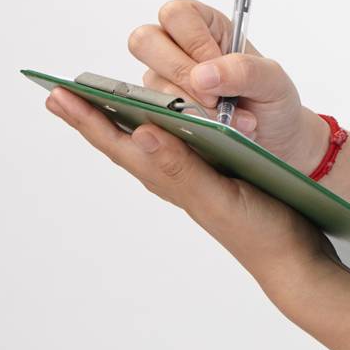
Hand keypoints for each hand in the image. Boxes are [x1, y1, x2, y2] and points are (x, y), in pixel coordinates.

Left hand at [43, 85, 341, 300]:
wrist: (291, 255)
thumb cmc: (259, 230)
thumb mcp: (218, 197)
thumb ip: (180, 168)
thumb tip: (140, 133)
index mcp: (170, 178)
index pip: (119, 144)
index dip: (87, 119)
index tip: (58, 95)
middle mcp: (174, 175)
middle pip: (123, 141)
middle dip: (91, 116)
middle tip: (60, 94)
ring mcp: (191, 175)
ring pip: (146, 141)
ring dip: (118, 119)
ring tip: (96, 99)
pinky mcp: (212, 172)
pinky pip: (176, 142)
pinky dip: (159, 123)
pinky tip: (160, 116)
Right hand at [128, 0, 329, 174]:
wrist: (274, 140)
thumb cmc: (272, 100)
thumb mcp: (273, 81)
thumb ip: (244, 70)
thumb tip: (202, 74)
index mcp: (207, 26)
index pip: (177, 14)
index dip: (191, 39)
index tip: (215, 65)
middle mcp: (178, 49)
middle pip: (145, 40)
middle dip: (179, 73)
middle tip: (213, 99)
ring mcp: (164, 81)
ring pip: (148, 83)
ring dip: (187, 106)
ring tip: (225, 121)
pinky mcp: (158, 112)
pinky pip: (150, 114)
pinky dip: (179, 126)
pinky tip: (207, 134)